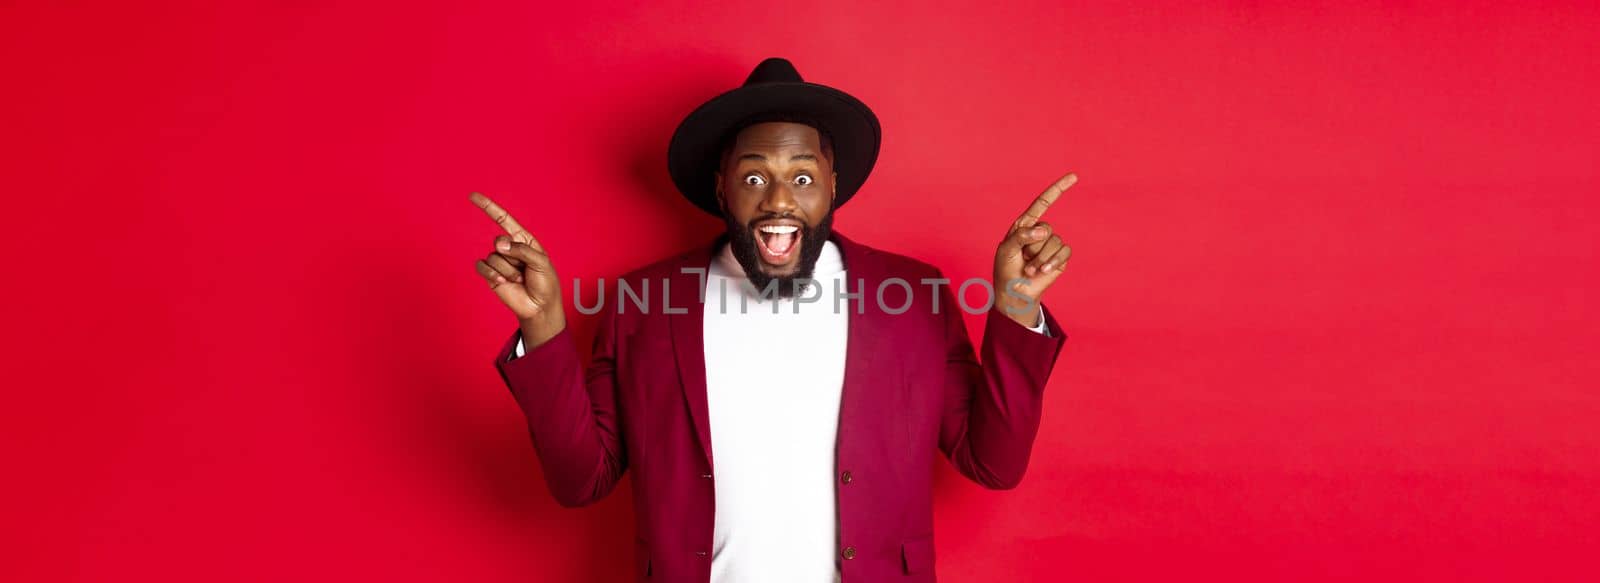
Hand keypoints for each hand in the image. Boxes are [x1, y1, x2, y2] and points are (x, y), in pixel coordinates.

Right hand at [471, 192, 565, 348]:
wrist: (539, 307)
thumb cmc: (545, 283)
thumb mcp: (541, 262)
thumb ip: (521, 250)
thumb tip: (499, 245)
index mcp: (523, 240)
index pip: (504, 220)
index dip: (488, 207)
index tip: (473, 196)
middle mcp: (509, 248)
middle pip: (499, 241)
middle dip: (513, 256)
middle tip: (524, 271)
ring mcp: (499, 261)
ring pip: (493, 256)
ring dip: (508, 270)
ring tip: (519, 280)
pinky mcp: (490, 274)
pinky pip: (482, 266)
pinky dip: (493, 274)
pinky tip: (503, 281)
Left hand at [993, 172, 1076, 327]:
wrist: (1015, 292)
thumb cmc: (1006, 269)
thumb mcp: (1007, 249)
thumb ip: (1021, 235)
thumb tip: (1043, 231)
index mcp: (1025, 225)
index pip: (1043, 202)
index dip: (1058, 189)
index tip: (1074, 176)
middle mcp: (1040, 232)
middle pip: (1046, 228)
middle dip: (1033, 247)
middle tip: (1022, 260)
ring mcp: (1051, 245)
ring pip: (1054, 242)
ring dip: (1040, 259)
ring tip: (1029, 269)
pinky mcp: (1061, 258)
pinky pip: (1063, 252)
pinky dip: (1052, 262)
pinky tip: (1043, 271)